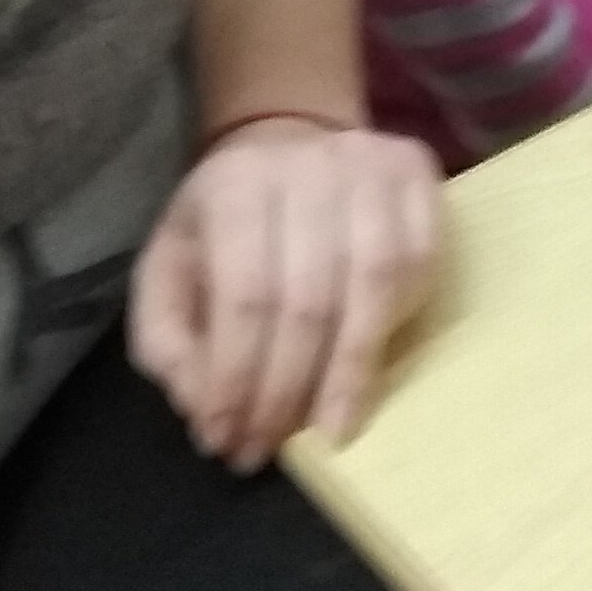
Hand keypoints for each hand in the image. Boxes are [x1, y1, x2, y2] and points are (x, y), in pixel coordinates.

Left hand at [131, 116, 443, 466]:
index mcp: (235, 186)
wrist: (290, 143)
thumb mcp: (169, 273)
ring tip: (329, 432)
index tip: (225, 439)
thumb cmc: (225, 223)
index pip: (244, 297)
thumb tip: (203, 406)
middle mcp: (309, 168)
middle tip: (268, 447)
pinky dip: (395, 326)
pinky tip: (366, 367)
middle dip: (287, 390)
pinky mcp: (419, 175)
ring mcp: (374, 167)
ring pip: (376, 284)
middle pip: (310, 300)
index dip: (236, 379)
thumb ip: (171, 343)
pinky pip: (422, 265)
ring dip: (350, 373)